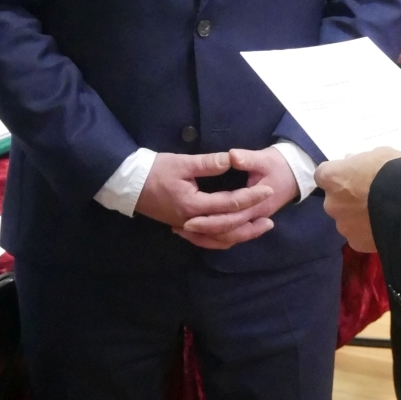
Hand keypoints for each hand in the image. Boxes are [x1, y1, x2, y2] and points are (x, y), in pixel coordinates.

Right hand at [135, 148, 293, 250]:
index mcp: (194, 205)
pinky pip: (207, 241)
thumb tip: (232, 159)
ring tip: (260, 229)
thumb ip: (208, 163)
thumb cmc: (154, 170)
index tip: (268, 190)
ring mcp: (187, 227)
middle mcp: (192, 221)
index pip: (230, 203)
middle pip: (228, 227)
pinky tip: (235, 236)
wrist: (129, 184)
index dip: (251, 197)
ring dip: (241, 235)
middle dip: (251, 221)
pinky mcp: (184, 228)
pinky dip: (223, 240)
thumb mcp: (182, 163)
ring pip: (219, 238)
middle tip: (271, 216)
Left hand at [316, 146, 400, 251]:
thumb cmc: (394, 172)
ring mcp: (343, 226)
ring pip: (347, 221)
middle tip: (369, 198)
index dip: (337, 176)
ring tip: (380, 216)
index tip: (350, 176)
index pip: (323, 175)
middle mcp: (332, 203)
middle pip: (335, 201)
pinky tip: (384, 229)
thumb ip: (361, 162)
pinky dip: (368, 233)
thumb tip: (353, 165)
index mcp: (333, 177)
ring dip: (358, 217)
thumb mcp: (379, 155)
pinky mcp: (357, 243)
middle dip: (348, 199)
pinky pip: (359, 236)